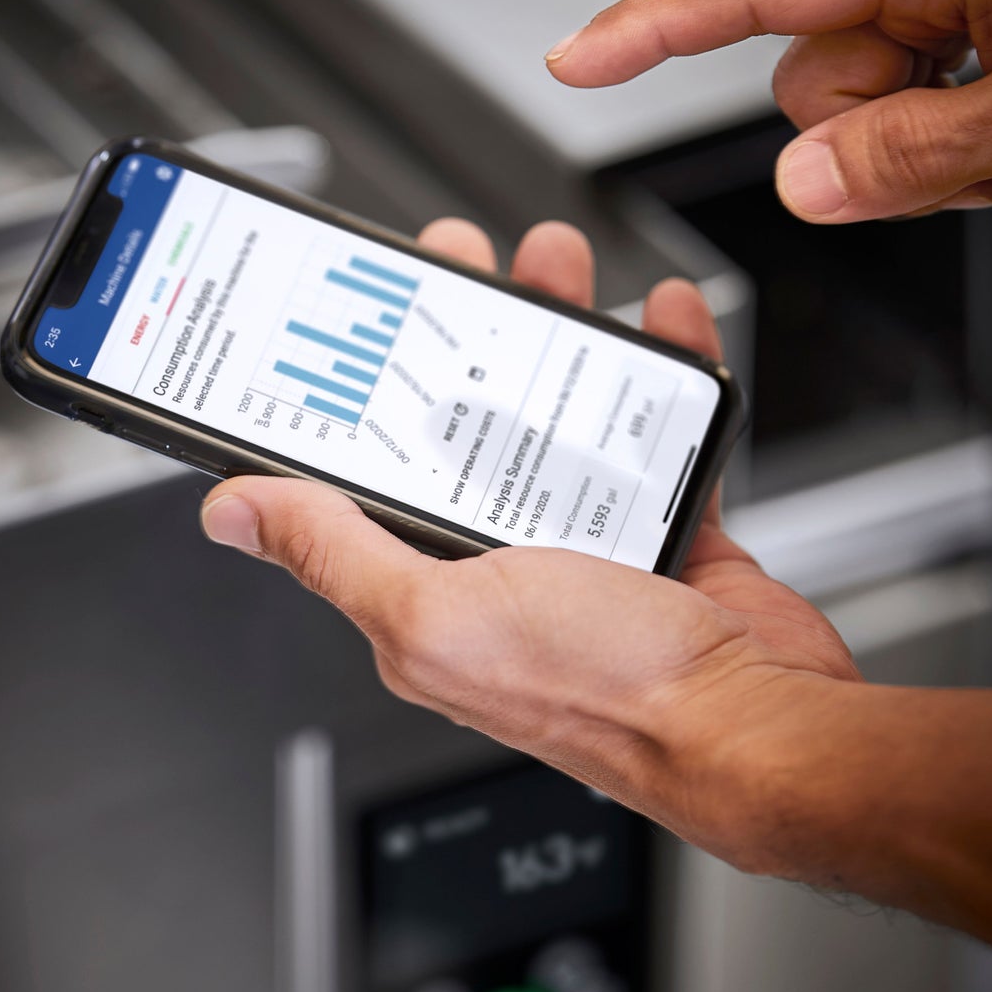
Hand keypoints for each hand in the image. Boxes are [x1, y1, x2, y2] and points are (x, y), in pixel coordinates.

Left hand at [200, 220, 858, 875]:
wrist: (757, 726)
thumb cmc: (609, 693)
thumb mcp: (438, 615)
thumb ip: (336, 554)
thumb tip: (234, 515)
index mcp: (431, 592)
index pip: (373, 475)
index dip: (363, 391)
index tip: (364, 317)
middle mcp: (503, 572)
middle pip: (468, 426)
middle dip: (464, 335)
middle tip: (464, 266)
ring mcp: (589, 552)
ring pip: (559, 418)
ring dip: (557, 336)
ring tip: (556, 270)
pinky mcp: (666, 539)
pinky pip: (653, 439)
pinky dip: (661, 375)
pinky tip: (661, 324)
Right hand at [546, 0, 991, 222]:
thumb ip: (914, 155)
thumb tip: (798, 184)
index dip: (648, 31)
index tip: (573, 61)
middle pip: (807, 79)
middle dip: (868, 138)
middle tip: (969, 157)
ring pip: (854, 99)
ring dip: (916, 147)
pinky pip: (903, 85)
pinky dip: (942, 128)